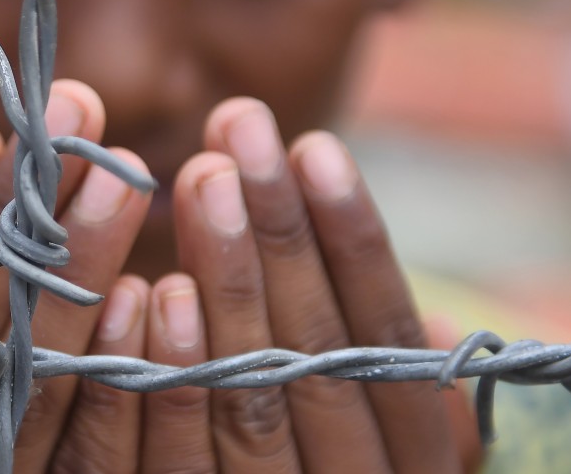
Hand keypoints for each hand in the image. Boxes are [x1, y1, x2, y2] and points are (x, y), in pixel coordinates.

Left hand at [138, 97, 483, 472]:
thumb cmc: (341, 471)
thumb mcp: (383, 427)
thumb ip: (389, 363)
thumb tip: (430, 293)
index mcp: (412, 458)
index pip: (388, 337)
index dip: (354, 238)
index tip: (315, 146)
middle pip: (316, 353)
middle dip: (276, 233)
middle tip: (239, 130)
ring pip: (247, 400)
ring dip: (223, 285)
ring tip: (199, 180)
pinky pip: (168, 467)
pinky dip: (156, 380)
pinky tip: (140, 293)